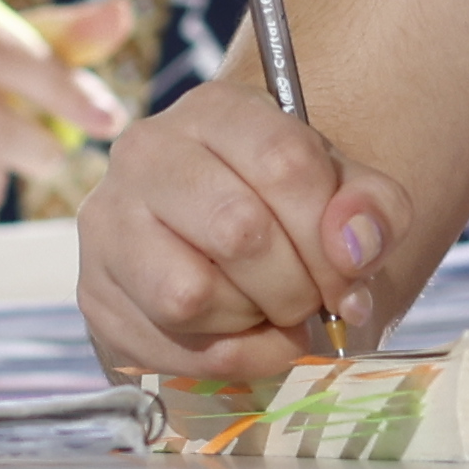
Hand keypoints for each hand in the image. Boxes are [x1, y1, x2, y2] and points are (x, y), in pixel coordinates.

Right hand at [86, 84, 414, 386]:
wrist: (217, 256)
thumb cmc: (286, 216)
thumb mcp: (345, 197)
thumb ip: (374, 210)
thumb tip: (352, 246)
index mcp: (216, 110)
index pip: (285, 165)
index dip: (330, 236)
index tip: (349, 273)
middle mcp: (148, 152)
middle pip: (239, 231)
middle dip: (296, 285)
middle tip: (311, 300)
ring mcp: (109, 222)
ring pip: (192, 294)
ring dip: (252, 320)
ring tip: (268, 311)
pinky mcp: (95, 292)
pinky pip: (170, 345)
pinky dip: (227, 358)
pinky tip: (243, 337)